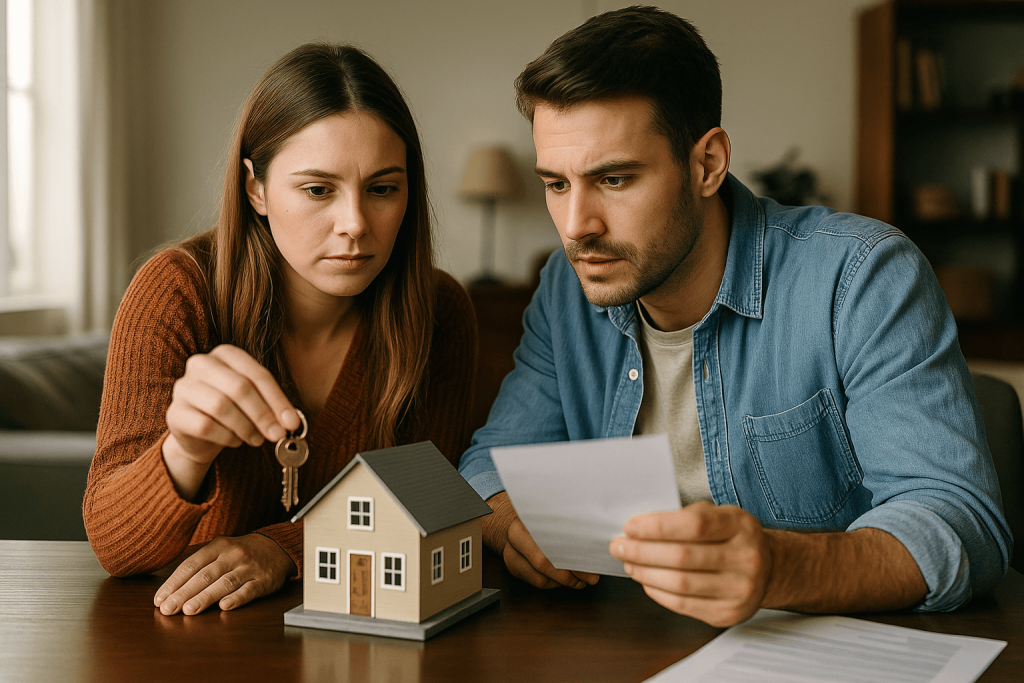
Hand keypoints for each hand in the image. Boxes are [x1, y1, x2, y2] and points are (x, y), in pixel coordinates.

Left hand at [154, 534, 296, 615]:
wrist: (277, 547)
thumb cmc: (240, 553)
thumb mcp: (220, 549)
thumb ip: (199, 564)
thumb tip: (170, 587)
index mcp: (218, 546)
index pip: (191, 564)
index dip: (174, 582)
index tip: (160, 599)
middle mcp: (233, 555)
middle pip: (205, 575)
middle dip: (184, 593)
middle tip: (168, 609)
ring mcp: (249, 567)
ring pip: (225, 583)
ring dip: (206, 597)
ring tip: (189, 610)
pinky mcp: (264, 580)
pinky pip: (249, 590)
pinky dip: (237, 598)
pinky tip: (224, 607)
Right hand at [163, 344, 300, 499]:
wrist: (199, 435)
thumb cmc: (233, 412)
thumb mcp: (255, 403)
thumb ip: (273, 407)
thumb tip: (291, 421)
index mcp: (225, 354)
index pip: (257, 374)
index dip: (277, 400)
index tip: (291, 422)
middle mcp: (201, 364)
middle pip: (240, 388)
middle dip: (263, 414)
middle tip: (277, 435)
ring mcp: (184, 387)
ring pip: (222, 406)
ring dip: (245, 427)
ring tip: (256, 439)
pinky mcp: (174, 413)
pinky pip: (205, 426)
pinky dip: (226, 437)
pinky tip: (234, 441)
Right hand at [483, 491, 598, 589]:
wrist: (515, 521)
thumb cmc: (540, 518)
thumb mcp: (554, 512)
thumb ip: (569, 522)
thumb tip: (598, 539)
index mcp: (527, 517)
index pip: (550, 538)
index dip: (572, 552)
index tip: (591, 559)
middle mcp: (515, 536)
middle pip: (543, 562)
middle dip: (570, 573)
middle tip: (591, 577)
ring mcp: (511, 553)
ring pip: (540, 577)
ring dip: (564, 582)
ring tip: (582, 580)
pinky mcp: (513, 567)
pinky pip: (537, 582)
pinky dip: (554, 583)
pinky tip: (566, 580)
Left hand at [609, 502, 771, 626]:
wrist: (769, 568)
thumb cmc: (733, 536)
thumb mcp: (720, 514)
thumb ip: (686, 517)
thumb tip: (640, 527)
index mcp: (740, 525)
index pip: (694, 524)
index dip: (657, 526)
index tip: (631, 527)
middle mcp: (745, 558)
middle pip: (682, 557)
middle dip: (641, 551)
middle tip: (619, 546)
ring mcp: (739, 590)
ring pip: (679, 584)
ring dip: (645, 573)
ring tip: (629, 563)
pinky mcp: (728, 614)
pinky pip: (683, 605)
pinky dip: (657, 592)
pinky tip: (646, 580)